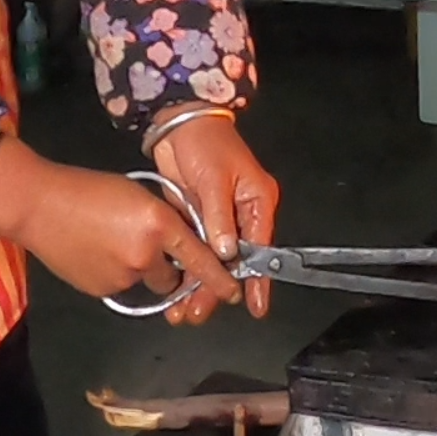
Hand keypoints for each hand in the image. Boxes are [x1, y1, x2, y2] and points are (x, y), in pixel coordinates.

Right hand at [0, 138, 224, 306]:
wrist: (38, 206)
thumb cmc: (89, 190)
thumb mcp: (139, 196)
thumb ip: (165, 220)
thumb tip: (181, 240)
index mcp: (159, 225)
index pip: (200, 259)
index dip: (219, 279)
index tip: (234, 292)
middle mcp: (146, 255)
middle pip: (174, 278)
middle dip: (170, 269)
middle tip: (148, 247)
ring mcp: (122, 276)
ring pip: (147, 282)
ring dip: (142, 270)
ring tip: (114, 243)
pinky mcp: (102, 290)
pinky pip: (122, 287)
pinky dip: (118, 274)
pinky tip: (98, 253)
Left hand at [153, 111, 280, 321]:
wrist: (179, 123)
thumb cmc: (205, 143)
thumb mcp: (213, 179)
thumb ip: (219, 218)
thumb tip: (226, 252)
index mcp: (257, 201)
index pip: (260, 247)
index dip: (258, 278)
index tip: (255, 306)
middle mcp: (241, 214)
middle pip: (233, 260)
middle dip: (217, 287)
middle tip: (198, 312)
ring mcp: (217, 218)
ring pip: (212, 259)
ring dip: (199, 282)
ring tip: (182, 310)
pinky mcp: (196, 217)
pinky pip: (195, 249)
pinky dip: (186, 268)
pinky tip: (175, 289)